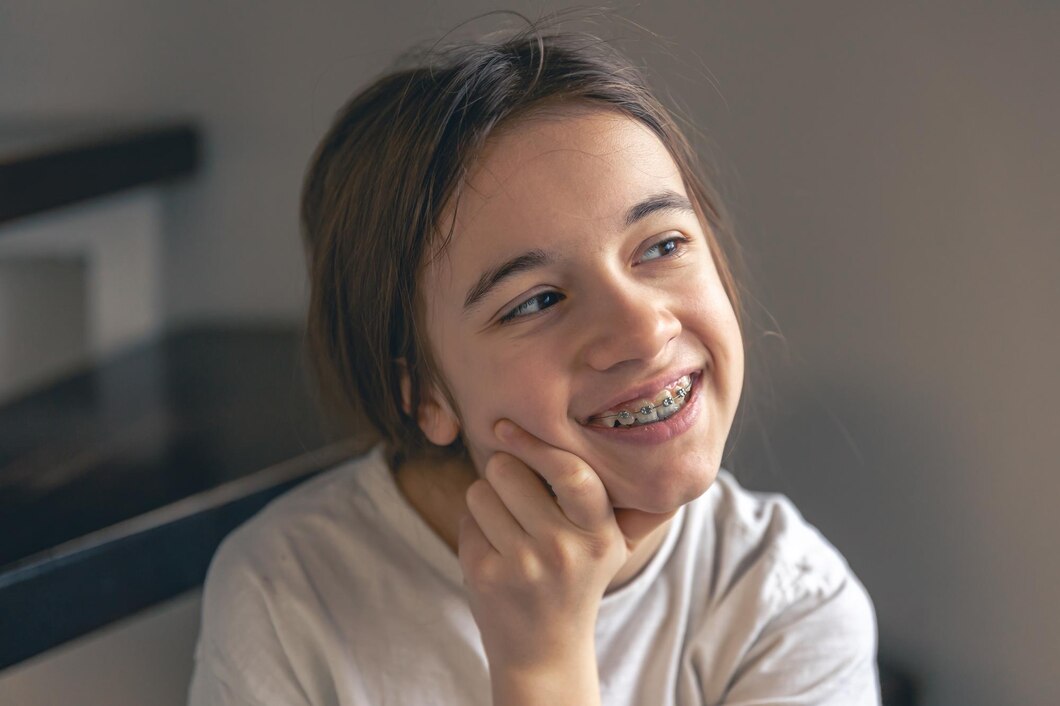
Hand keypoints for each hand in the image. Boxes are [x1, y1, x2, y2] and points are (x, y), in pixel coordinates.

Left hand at [457, 418, 674, 672]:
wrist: (544, 652)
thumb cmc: (578, 580)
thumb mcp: (615, 546)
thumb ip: (639, 507)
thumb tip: (674, 465)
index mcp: (599, 535)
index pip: (571, 473)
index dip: (536, 444)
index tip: (508, 427)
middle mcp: (563, 550)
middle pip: (508, 470)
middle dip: (503, 470)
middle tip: (515, 490)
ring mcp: (522, 566)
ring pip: (480, 491)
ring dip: (486, 498)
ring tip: (507, 524)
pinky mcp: (485, 576)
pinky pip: (466, 520)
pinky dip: (474, 527)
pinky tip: (494, 549)